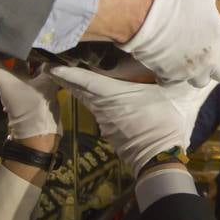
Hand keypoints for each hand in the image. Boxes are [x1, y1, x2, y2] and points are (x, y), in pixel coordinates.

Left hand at [0, 47, 59, 138]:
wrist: (40, 137)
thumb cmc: (35, 111)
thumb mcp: (44, 87)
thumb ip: (49, 69)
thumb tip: (53, 56)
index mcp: (4, 77)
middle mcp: (8, 78)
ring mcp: (19, 83)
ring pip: (15, 61)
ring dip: (17, 49)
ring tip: (21, 31)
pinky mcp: (30, 87)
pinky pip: (28, 69)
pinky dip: (32, 59)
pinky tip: (41, 49)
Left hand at [47, 68, 212, 174]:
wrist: (160, 158)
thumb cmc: (163, 122)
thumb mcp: (169, 94)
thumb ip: (166, 76)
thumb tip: (170, 61)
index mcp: (113, 95)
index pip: (84, 80)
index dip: (66, 71)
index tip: (49, 64)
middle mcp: (102, 107)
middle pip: (79, 89)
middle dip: (65, 78)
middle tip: (52, 64)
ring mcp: (104, 121)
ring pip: (86, 101)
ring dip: (77, 89)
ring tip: (69, 75)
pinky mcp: (108, 132)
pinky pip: (96, 112)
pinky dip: (91, 101)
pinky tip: (94, 95)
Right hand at [119, 0, 219, 86]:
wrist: (143, 18)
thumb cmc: (177, 0)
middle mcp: (212, 59)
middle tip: (214, 54)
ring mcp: (191, 71)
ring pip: (202, 81)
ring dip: (200, 73)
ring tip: (192, 60)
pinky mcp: (171, 76)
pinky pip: (175, 82)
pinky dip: (174, 75)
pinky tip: (170, 64)